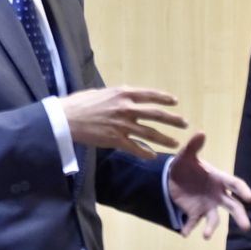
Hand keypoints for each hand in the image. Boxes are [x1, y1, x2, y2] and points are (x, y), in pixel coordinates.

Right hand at [59, 85, 187, 156]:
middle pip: (156, 114)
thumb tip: (126, 96)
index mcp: (123, 94)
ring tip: (175, 143)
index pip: (150, 95)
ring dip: (164, 139)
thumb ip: (117, 96)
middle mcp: (126, 108)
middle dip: (173, 119)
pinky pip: (135, 148)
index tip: (175, 102)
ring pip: (150, 133)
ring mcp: (122, 125)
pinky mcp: (115, 140)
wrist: (66, 118)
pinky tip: (153, 156)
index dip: (164, 98)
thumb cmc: (80, 103)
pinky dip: (145, 153)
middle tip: (184, 123)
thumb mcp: (102, 93)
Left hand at [168, 132, 250, 236]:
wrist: (170, 178)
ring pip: (214, 219)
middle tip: (246, 228)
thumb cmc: (185, 165)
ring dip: (211, 227)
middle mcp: (217, 194)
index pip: (235, 184)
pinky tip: (184, 233)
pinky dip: (189, 228)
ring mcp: (207, 205)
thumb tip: (201, 132)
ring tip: (206, 236)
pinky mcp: (194, 213)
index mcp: (219, 178)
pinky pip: (193, 222)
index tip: (250, 198)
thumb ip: (193, 145)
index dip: (243, 190)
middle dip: (240, 216)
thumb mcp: (186, 155)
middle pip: (233, 206)